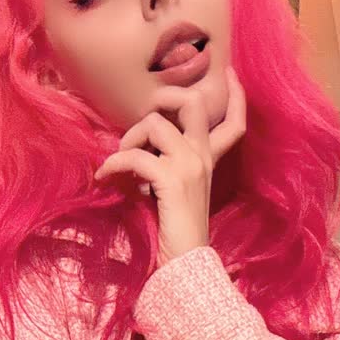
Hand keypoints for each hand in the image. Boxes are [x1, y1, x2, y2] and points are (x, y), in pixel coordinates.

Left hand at [94, 67, 246, 267]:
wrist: (185, 266)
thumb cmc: (175, 235)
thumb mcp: (174, 194)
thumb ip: (166, 169)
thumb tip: (138, 151)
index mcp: (208, 162)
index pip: (234, 123)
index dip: (235, 95)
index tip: (229, 73)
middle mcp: (203, 159)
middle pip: (191, 104)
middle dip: (162, 100)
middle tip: (143, 120)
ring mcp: (190, 167)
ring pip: (157, 123)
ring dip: (130, 137)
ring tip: (119, 161)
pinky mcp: (172, 181)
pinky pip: (136, 156)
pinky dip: (114, 164)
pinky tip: (104, 177)